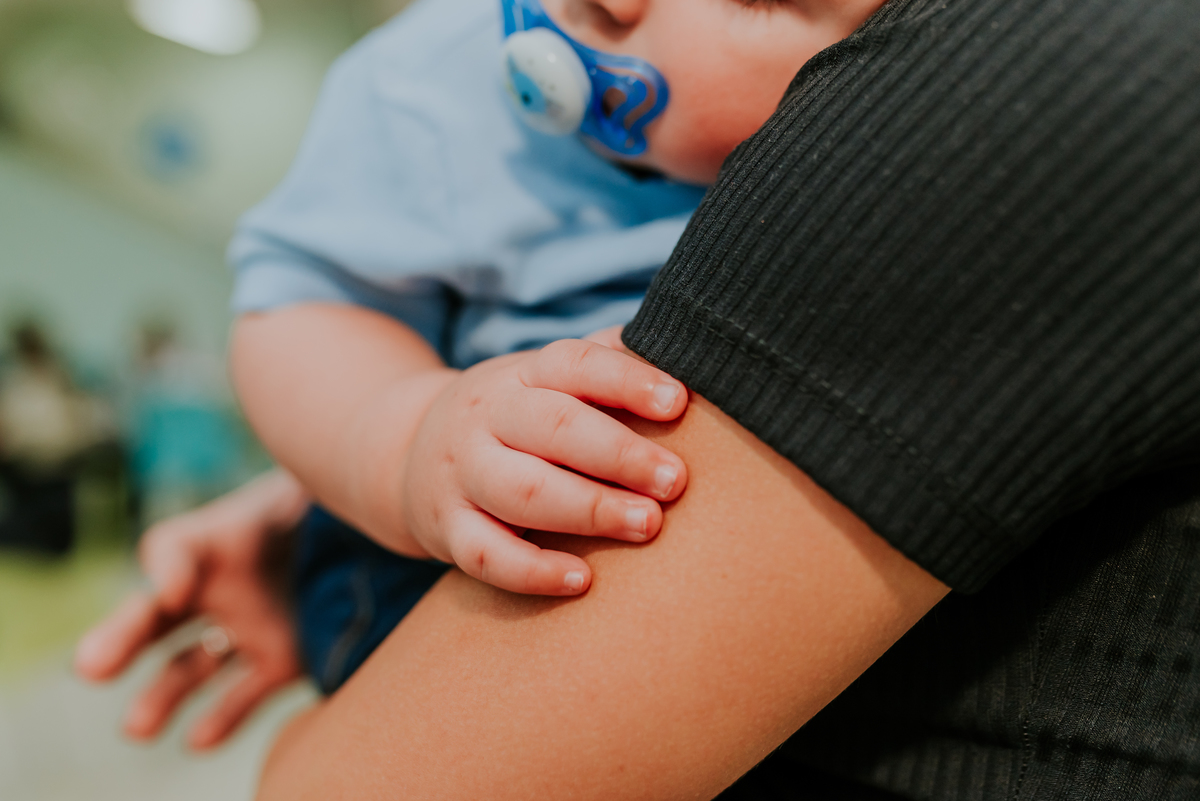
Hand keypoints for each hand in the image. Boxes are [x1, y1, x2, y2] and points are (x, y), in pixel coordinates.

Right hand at [75, 471, 308, 749]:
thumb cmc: (302, 509)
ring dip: (161, 698)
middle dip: (120, 645)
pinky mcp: (284, 659)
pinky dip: (221, 718)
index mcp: (201, 555)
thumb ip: (195, 548)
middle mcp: (215, 596)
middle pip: (154, 627)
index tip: (167, 595)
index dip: (155, 583)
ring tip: (136, 727)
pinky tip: (198, 739)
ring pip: (189, 671)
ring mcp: (249, 629)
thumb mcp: (251, 513)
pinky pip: (244, 694)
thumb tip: (165, 594)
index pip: (157, 575)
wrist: (365, 521)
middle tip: (89, 668)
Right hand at [402, 338, 688, 596]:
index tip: (678, 402)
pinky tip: (583, 581)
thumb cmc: (518, 419)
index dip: (626, 380)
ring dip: (588, 509)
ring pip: (522, 491)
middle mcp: (487, 417)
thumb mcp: (547, 380)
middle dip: (619, 454)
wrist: (407, 451)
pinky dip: (532, 571)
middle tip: (676, 481)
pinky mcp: (446, 528)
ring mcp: (461, 473)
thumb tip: (696, 350)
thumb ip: (609, 363)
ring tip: (648, 524)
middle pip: (552, 428)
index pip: (573, 364)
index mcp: (523, 374)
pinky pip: (485, 554)